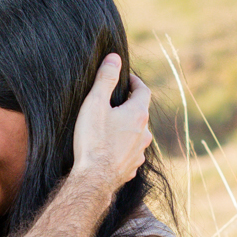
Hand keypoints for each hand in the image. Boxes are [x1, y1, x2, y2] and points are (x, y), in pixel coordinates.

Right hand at [72, 54, 151, 193]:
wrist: (94, 179)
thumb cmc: (93, 140)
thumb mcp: (95, 104)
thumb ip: (106, 79)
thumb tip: (115, 57)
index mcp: (138, 114)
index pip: (143, 90)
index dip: (135, 82)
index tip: (125, 78)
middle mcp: (144, 133)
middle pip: (141, 112)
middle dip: (129, 105)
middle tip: (114, 101)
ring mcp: (140, 152)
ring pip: (137, 134)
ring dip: (127, 127)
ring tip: (111, 126)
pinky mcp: (132, 167)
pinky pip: (131, 152)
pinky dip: (124, 147)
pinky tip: (111, 149)